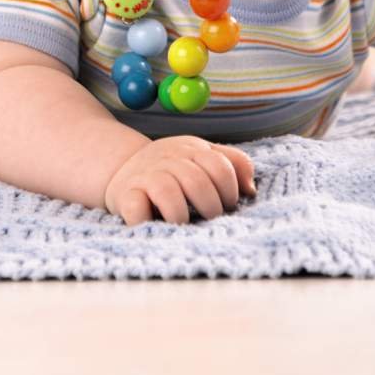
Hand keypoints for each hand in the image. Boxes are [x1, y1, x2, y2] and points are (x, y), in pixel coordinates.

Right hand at [104, 135, 256, 226]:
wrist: (123, 166)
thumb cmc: (173, 168)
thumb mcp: (202, 157)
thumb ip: (233, 164)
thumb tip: (251, 190)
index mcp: (192, 150)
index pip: (219, 167)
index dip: (230, 190)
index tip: (229, 205)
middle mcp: (169, 160)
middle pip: (196, 181)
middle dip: (210, 207)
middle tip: (210, 218)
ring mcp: (147, 176)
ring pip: (167, 193)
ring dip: (181, 214)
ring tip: (184, 224)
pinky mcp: (126, 194)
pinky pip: (136, 208)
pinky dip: (145, 220)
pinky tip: (154, 224)